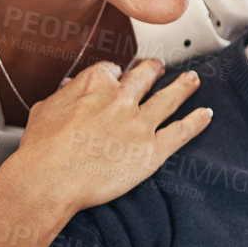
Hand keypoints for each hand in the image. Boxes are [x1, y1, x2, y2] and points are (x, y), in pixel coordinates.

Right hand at [8, 59, 211, 213]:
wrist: (50, 178)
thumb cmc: (41, 149)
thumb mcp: (44, 109)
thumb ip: (65, 95)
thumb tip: (72, 86)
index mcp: (95, 85)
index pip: (112, 72)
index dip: (115, 75)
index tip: (118, 77)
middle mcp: (122, 99)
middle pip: (144, 78)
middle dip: (153, 71)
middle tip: (158, 67)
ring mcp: (140, 123)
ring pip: (169, 98)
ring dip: (183, 87)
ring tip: (192, 79)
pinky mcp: (153, 149)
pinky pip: (182, 131)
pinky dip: (197, 121)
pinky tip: (206, 114)